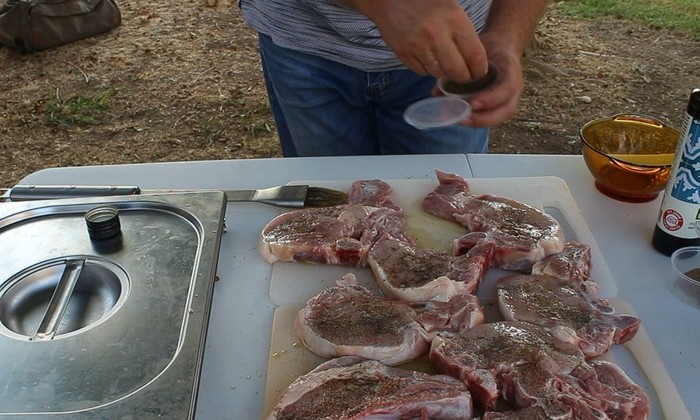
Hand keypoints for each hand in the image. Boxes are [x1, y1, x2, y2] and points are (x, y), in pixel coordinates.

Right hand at [354, 0, 488, 81]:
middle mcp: (436, 34)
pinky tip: (429, 57)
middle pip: (457, 71)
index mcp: (454, 20)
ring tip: (446, 63)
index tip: (479, 71)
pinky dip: (427, 69)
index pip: (475, 55)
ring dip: (444, 72)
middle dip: (463, 77)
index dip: (479, 69)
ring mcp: (418, 45)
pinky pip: (421, 71)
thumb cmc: (426, 1)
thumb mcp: (452, 6)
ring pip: (439, 73)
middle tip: (464, 75)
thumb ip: (465, 30)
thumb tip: (476, 58)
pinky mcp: (403, 53)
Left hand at [460, 34, 523, 126]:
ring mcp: (511, 96)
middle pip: (507, 109)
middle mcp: (514, 87)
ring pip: (502, 115)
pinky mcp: (503, 102)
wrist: (502, 45)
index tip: (473, 103)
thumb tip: (436, 91)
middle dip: (485, 118)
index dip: (491, 99)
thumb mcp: (477, 50)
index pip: (507, 88)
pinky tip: (462, 119)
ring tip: (461, 121)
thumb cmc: (488, 48)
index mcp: (510, 70)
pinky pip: (494, 114)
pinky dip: (479, 119)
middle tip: (464, 119)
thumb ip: (461, 66)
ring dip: (481, 121)